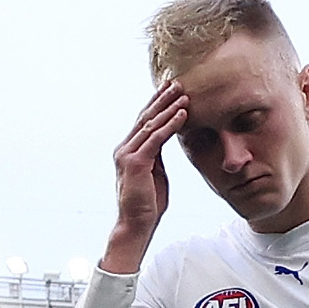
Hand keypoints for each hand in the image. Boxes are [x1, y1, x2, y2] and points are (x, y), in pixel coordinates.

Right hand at [105, 83, 186, 267]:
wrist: (135, 225)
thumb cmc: (147, 204)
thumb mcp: (155, 173)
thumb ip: (157, 155)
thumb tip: (167, 140)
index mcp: (129, 150)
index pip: (144, 121)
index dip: (158, 104)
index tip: (170, 90)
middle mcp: (124, 148)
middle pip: (145, 117)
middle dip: (162, 98)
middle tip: (177, 82)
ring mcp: (128, 155)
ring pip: (151, 124)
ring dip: (169, 107)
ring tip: (184, 93)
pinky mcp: (136, 163)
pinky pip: (157, 138)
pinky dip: (171, 124)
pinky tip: (183, 114)